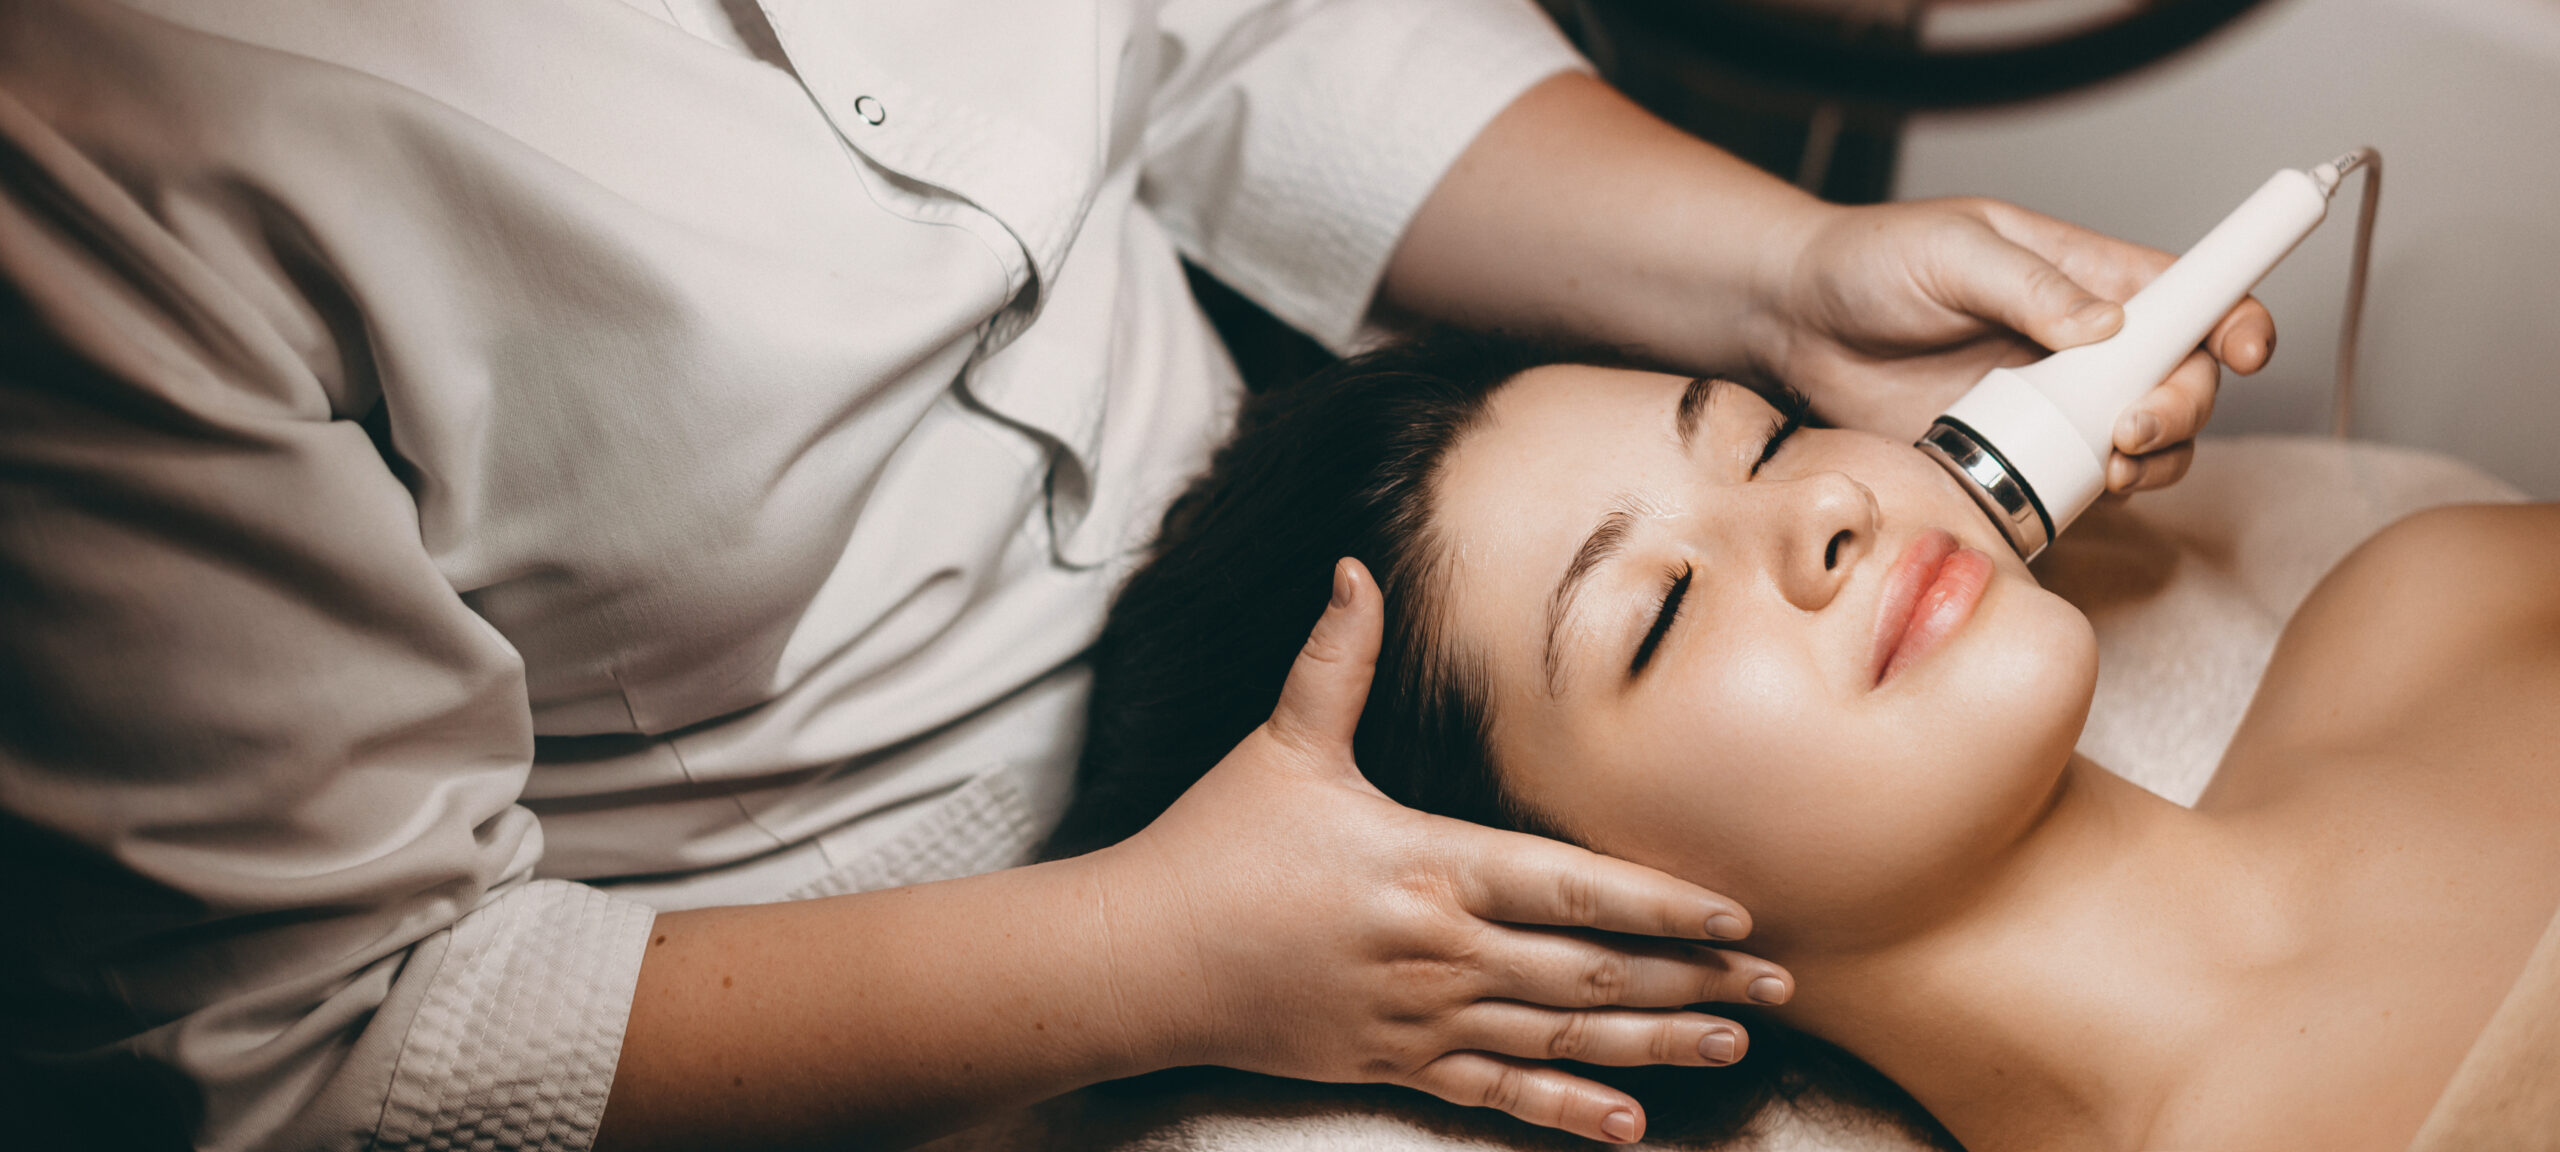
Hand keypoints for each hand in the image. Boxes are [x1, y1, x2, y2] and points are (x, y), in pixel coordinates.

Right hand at [1101, 559, 1789, 1144]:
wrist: (1140, 959)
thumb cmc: (1212, 846)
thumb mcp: (1281, 745)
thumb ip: (1336, 658)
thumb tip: (1355, 566)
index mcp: (1427, 864)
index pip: (1571, 885)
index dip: (1661, 904)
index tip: (1736, 916)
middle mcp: (1439, 949)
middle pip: (1590, 972)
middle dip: (1691, 982)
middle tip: (1776, 989)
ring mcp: (1419, 1016)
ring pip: (1560, 1038)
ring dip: (1654, 1046)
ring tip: (1732, 1049)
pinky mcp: (1392, 1063)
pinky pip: (1496, 1094)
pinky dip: (1565, 1112)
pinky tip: (1628, 1126)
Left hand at [1758, 197, 2277, 494]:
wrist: (1794, 324)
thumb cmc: (1870, 263)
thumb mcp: (1951, 251)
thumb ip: (2029, 286)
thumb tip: (2106, 326)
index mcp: (2086, 274)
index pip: (2190, 291)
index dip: (2234, 317)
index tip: (2244, 349)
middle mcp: (2086, 343)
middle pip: (2184, 378)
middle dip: (2182, 407)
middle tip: (2132, 428)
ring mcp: (2055, 403)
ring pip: (2149, 440)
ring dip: (2154, 459)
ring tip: (2111, 464)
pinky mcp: (2016, 454)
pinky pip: (2084, 483)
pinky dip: (2100, 494)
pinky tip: (2080, 492)